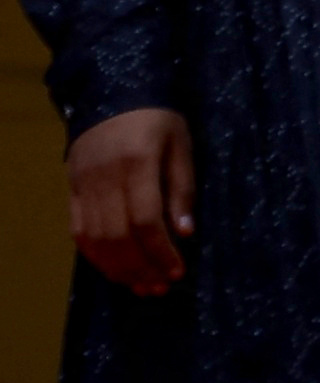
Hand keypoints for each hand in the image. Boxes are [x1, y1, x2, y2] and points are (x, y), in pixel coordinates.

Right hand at [67, 107, 192, 296]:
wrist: (112, 95)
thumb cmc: (158, 119)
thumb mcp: (182, 144)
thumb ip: (183, 188)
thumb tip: (185, 233)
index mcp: (137, 163)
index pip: (145, 219)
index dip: (160, 250)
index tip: (178, 270)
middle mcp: (105, 178)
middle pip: (118, 236)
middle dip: (141, 267)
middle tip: (161, 287)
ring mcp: (83, 186)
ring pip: (96, 239)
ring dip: (119, 269)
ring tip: (142, 286)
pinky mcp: (72, 191)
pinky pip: (79, 232)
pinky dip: (96, 256)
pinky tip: (116, 270)